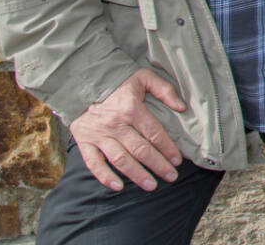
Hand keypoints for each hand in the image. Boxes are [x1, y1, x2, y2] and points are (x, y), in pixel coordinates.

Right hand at [69, 68, 185, 191]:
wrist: (83, 84)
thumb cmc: (117, 82)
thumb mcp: (144, 77)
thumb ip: (164, 89)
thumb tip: (181, 106)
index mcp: (131, 108)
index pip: (154, 133)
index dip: (167, 148)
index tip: (177, 160)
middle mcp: (115, 124)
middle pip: (140, 150)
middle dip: (158, 165)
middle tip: (171, 177)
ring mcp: (99, 135)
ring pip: (121, 160)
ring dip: (137, 175)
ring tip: (151, 186)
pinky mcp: (84, 142)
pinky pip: (94, 164)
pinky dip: (105, 177)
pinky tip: (118, 187)